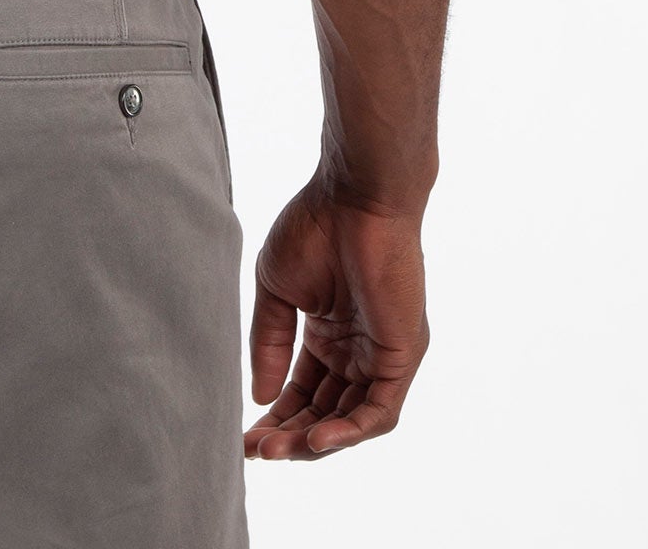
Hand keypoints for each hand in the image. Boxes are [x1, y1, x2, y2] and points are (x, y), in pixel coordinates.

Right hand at [245, 173, 428, 459]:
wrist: (354, 196)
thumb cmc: (315, 226)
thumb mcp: (277, 290)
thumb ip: (269, 342)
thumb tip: (260, 395)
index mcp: (329, 334)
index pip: (303, 392)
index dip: (275, 417)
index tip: (244, 437)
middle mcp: (358, 351)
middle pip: (324, 412)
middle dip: (289, 436)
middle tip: (256, 452)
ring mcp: (382, 356)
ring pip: (351, 420)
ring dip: (315, 441)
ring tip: (277, 449)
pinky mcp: (402, 356)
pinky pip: (380, 411)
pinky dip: (350, 431)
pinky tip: (316, 439)